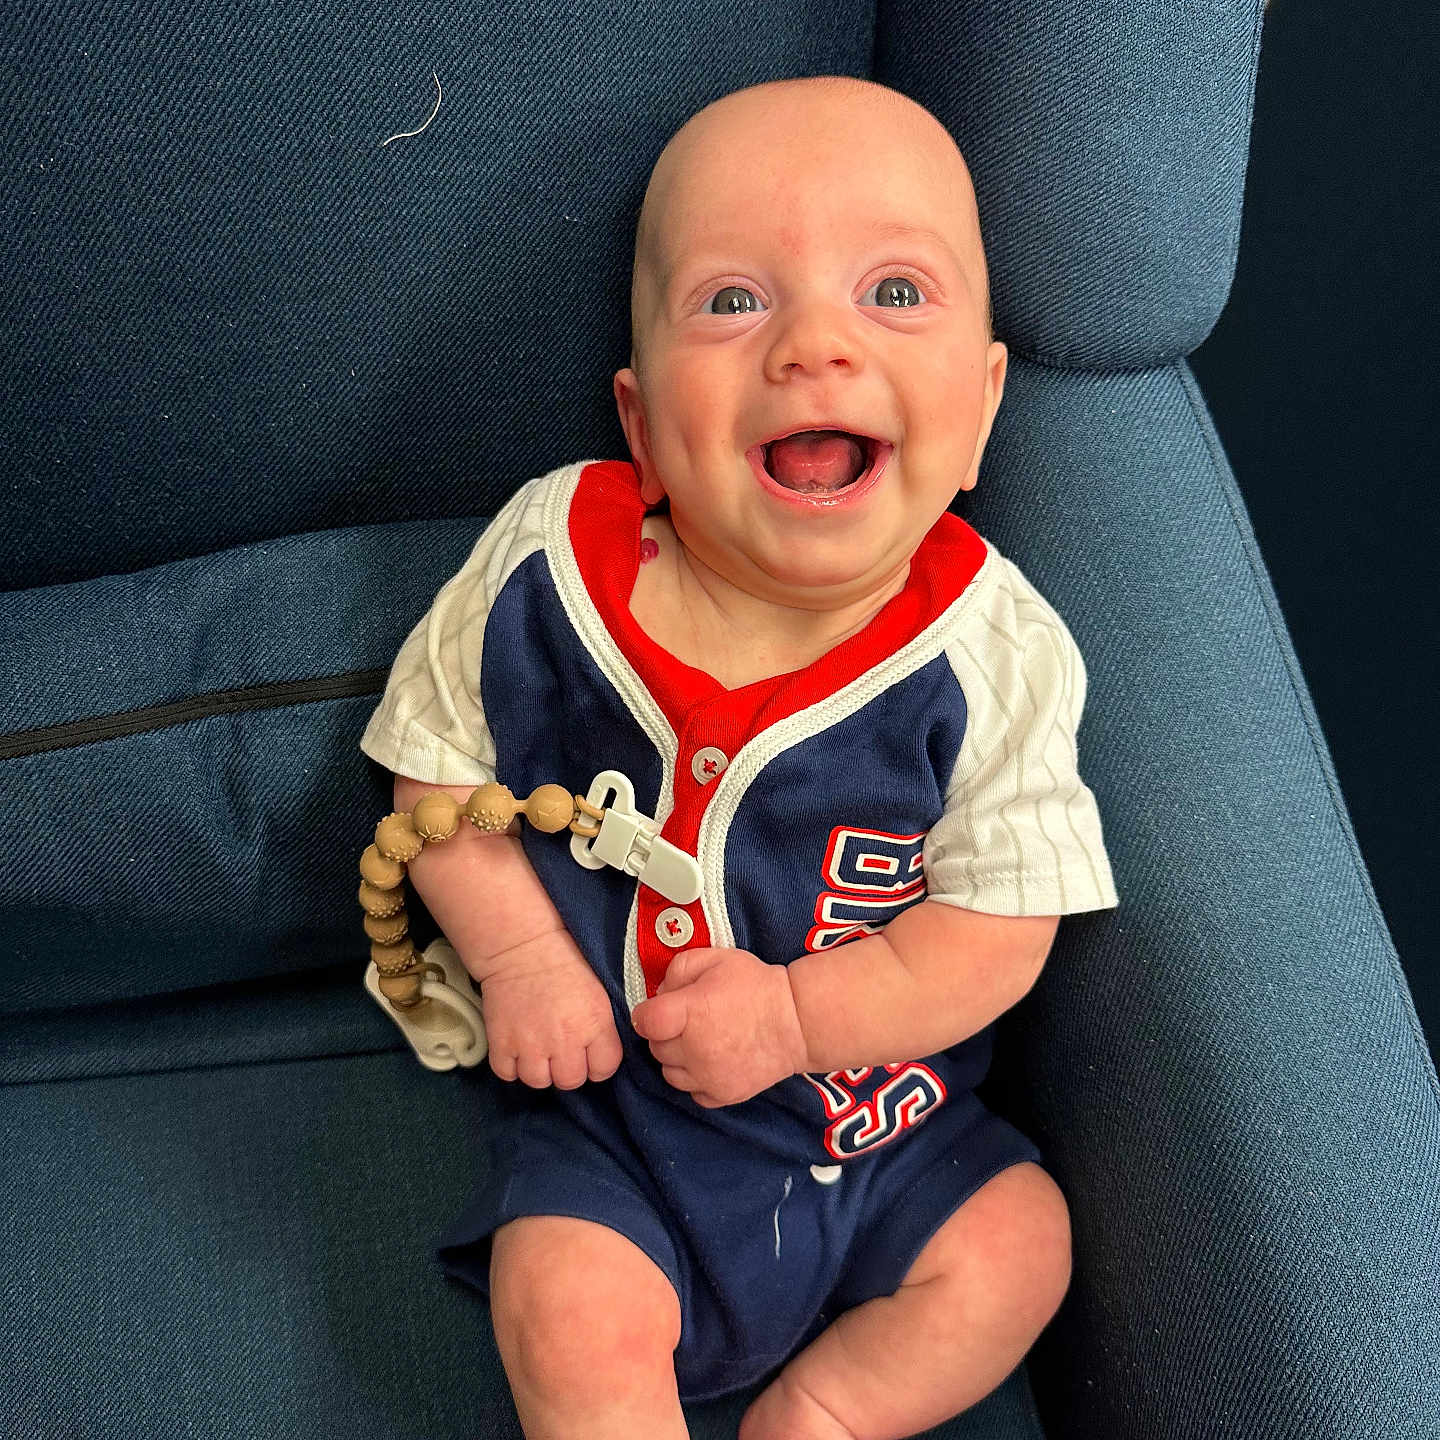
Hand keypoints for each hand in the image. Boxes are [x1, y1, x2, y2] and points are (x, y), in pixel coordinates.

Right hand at [479, 931, 623, 1089]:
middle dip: (567, 1067)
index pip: (605, 1069)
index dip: (597, 1063)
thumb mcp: (598, 991)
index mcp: (594, 1023)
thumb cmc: (562, 961)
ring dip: (538, 1068)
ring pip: (538, 1081)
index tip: (589, 1053)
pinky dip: (511, 1065)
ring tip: (537, 1046)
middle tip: (560, 1048)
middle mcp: (564, 1039)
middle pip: (570, 1081)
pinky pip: (507, 1074)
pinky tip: (516, 1045)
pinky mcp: (501, 1043)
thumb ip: (602, 1026)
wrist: (520, 945)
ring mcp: (530, 1044)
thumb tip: (603, 1053)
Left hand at [631, 947, 807, 1107]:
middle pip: (656, 1048)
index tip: (659, 1010)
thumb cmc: (756, 985)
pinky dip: (696, 1080)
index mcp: (691, 1012)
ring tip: (701, 1042)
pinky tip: (711, 1062)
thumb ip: (679, 969)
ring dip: (678, 1058)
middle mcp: (695, 1049)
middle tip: (689, 1021)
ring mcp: (709, 1077)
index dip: (647, 1014)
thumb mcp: (717, 958)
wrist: (797, 1022)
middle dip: (666, 1033)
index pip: (645, 1021)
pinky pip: (692, 1093)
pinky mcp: (723, 1096)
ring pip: (669, 1074)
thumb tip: (660, 994)